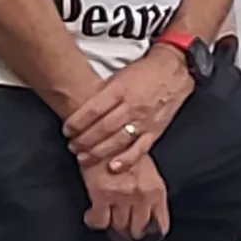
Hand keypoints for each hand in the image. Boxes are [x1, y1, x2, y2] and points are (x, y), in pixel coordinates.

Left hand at [65, 45, 193, 175]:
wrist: (173, 73)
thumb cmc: (143, 73)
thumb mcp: (118, 76)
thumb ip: (102, 93)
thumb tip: (80, 109)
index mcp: (119, 90)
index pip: (93, 110)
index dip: (77, 122)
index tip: (66, 130)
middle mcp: (131, 106)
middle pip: (103, 128)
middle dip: (84, 140)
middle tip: (72, 146)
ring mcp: (144, 120)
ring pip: (118, 140)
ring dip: (98, 152)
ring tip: (83, 157)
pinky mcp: (155, 131)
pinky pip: (140, 148)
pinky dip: (126, 159)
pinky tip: (113, 167)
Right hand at [83, 152, 170, 240]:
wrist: (104, 133)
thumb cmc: (124, 148)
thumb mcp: (147, 170)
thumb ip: (149, 192)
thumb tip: (146, 214)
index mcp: (156, 190)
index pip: (160, 226)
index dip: (151, 233)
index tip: (143, 234)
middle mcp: (142, 196)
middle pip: (138, 230)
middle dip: (130, 230)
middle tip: (122, 226)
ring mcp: (122, 197)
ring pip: (119, 227)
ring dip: (112, 225)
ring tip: (107, 218)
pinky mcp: (102, 195)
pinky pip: (100, 221)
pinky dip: (95, 221)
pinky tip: (92, 215)